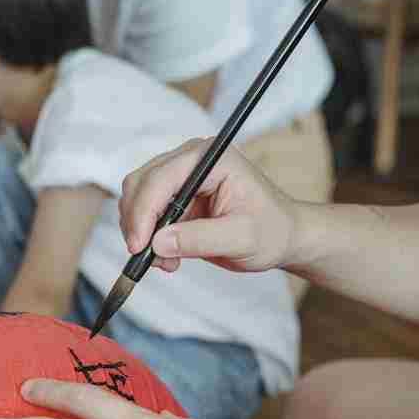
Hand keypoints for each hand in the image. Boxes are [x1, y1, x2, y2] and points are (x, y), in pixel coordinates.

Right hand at [119, 139, 300, 274]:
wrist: (282, 236)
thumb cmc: (272, 231)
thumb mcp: (241, 239)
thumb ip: (200, 239)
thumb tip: (159, 242)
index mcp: (211, 158)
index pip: (160, 178)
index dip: (143, 212)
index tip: (139, 247)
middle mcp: (192, 159)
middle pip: (140, 183)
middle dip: (138, 224)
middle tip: (150, 258)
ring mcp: (181, 176)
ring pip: (137, 198)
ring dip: (142, 232)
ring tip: (167, 261)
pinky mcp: (175, 195)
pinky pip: (146, 213)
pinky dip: (148, 236)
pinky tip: (169, 255)